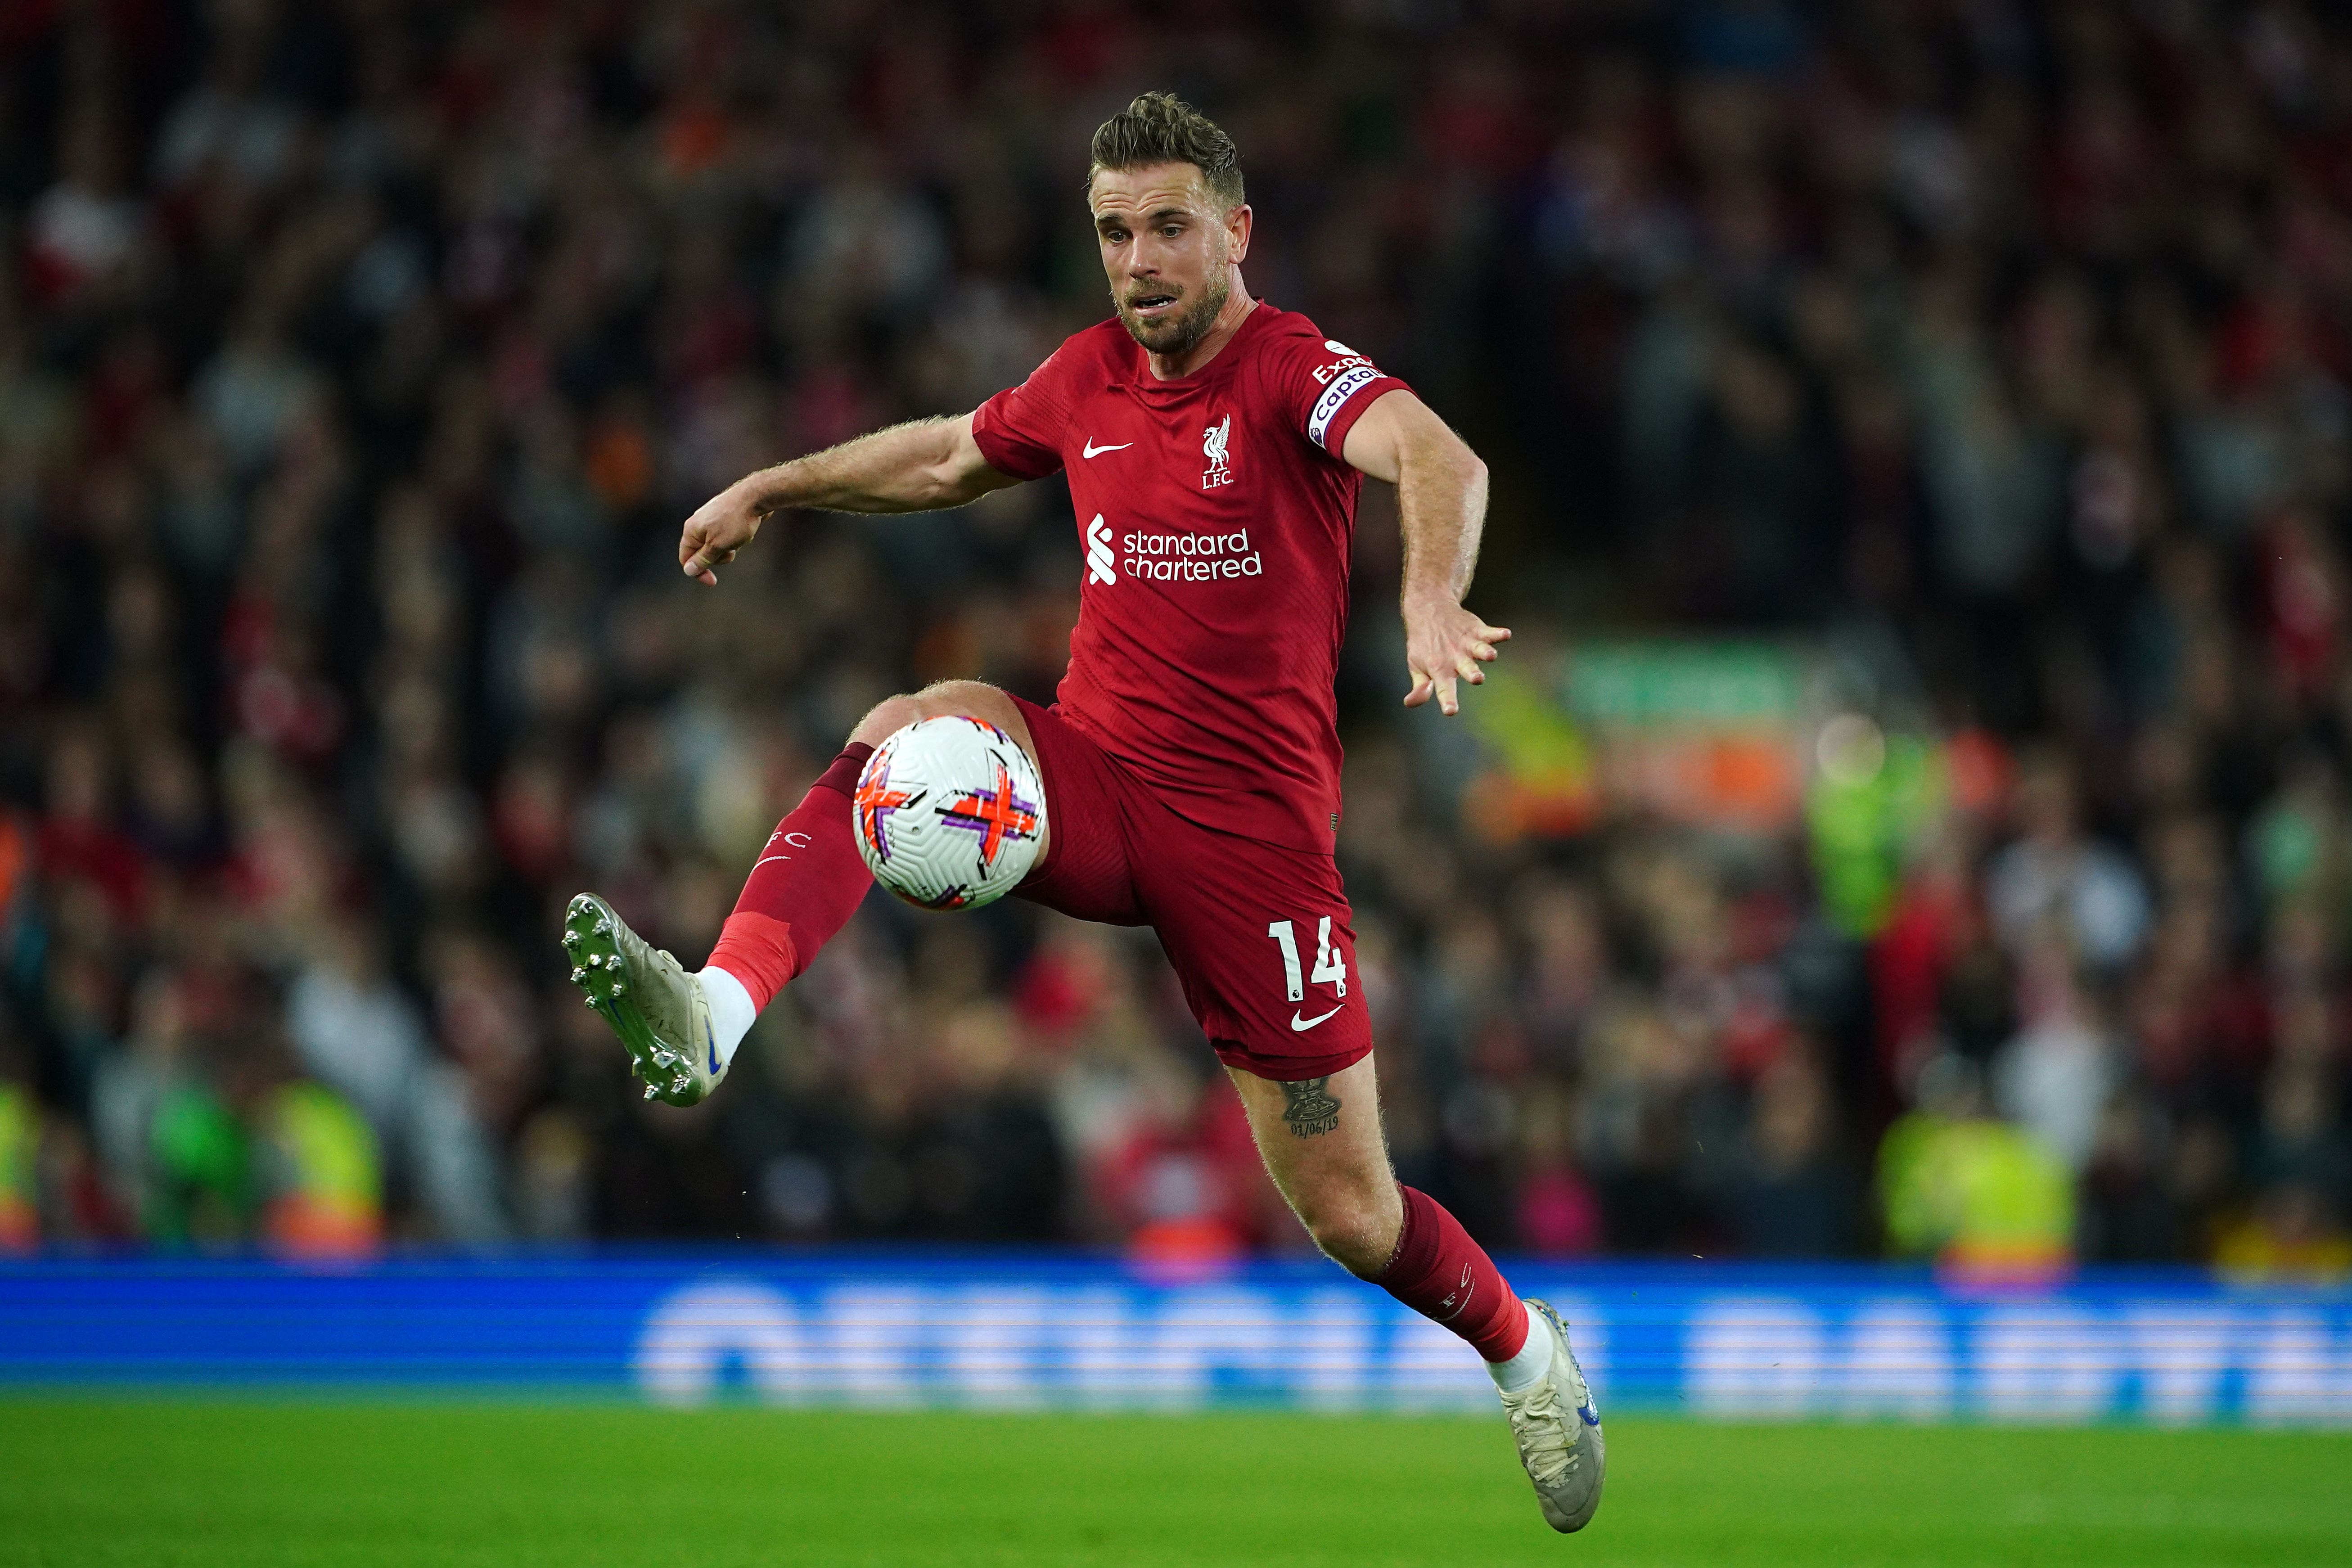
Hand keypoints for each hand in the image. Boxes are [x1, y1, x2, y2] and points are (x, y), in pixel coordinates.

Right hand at [678, 480, 766, 584]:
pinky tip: (746, 531)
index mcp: (691, 530)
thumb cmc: (735, 521)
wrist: (755, 497)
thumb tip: (688, 570)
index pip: (686, 558)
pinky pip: (728, 537)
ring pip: (718, 546)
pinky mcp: (725, 518)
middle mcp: (698, 524)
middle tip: (730, 550)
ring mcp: (712, 520)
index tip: (713, 582)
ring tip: (740, 537)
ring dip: (730, 548)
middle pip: (703, 553)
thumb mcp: (718, 546)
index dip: (697, 572)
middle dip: (718, 557)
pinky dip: (736, 539)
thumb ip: (703, 559)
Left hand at [1402, 593, 1509, 715]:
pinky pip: (1489, 632)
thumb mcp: (1416, 666)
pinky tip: (1505, 634)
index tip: (1451, 711)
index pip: (1443, 689)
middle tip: (1478, 678)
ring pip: (1479, 649)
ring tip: (1491, 655)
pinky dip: (1497, 633)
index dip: (1447, 700)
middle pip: (1467, 668)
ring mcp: (1467, 643)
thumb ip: (1419, 687)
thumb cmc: (1423, 644)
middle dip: (1473, 673)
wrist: (1428, 610)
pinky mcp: (1476, 631)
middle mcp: (1455, 657)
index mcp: (1439, 670)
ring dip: (1486, 652)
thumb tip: (1409, 703)